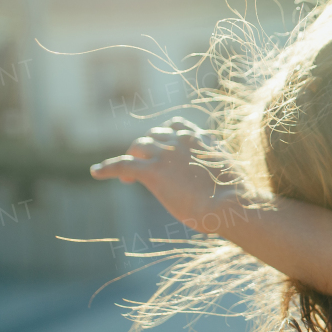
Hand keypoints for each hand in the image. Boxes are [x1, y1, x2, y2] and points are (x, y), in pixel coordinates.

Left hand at [90, 117, 238, 231]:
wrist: (231, 205)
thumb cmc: (236, 199)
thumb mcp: (230, 175)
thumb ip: (218, 169)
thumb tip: (224, 181)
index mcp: (201, 139)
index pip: (177, 126)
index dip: (166, 136)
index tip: (163, 149)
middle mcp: (181, 140)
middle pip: (154, 135)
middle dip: (147, 148)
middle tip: (143, 166)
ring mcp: (165, 154)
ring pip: (137, 146)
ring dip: (131, 157)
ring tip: (127, 177)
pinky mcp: (152, 171)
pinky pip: (121, 164)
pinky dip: (106, 168)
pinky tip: (95, 172)